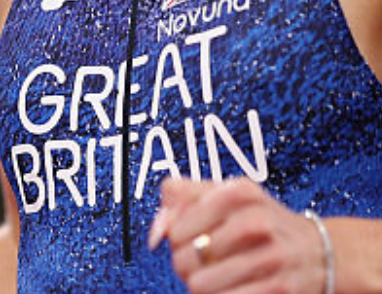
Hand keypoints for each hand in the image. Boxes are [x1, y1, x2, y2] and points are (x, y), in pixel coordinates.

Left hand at [151, 177, 326, 293]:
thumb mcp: (222, 195)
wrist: (318, 251)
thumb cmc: (259, 222)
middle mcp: (257, 220)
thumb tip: (157, 232)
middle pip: (184, 258)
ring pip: (201, 284)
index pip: (176, 227)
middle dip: (187, 264)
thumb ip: (179, 200)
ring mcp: (271, 256)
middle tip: (205, 260)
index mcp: (238, 192)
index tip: (190, 237)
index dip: (176, 238)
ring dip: (203, 284)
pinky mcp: (281, 288)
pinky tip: (233, 287)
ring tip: (218, 274)